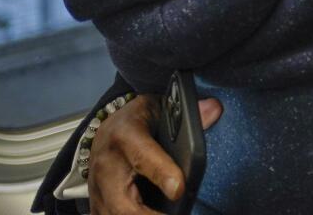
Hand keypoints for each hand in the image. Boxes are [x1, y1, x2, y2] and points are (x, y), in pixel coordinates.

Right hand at [89, 94, 221, 214]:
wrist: (108, 129)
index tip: (179, 189)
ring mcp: (98, 190)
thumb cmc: (138, 120)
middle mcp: (106, 166)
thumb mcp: (162, 108)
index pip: (142, 156)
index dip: (161, 173)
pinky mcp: (98, 203)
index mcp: (125, 136)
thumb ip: (188, 115)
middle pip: (122, 204)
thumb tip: (214, 109)